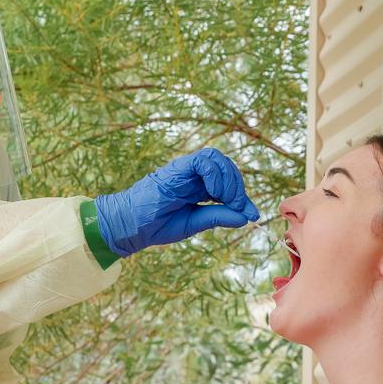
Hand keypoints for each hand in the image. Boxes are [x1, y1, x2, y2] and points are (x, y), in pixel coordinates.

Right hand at [93, 147, 259, 256]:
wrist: (130, 225)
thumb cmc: (157, 225)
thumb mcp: (195, 222)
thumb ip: (218, 216)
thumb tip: (246, 217)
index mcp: (199, 188)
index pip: (228, 182)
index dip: (242, 196)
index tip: (251, 213)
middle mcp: (194, 176)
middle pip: (226, 167)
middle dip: (238, 186)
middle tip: (240, 206)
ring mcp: (185, 170)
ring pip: (217, 158)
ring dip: (229, 178)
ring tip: (227, 199)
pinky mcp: (177, 168)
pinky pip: (203, 160)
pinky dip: (215, 174)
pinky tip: (215, 192)